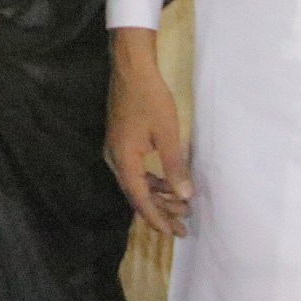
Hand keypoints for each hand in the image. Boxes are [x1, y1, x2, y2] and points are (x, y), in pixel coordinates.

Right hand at [105, 28, 190, 237]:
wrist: (131, 68)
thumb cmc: (151, 99)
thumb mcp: (167, 133)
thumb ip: (174, 166)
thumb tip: (184, 196)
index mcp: (124, 159)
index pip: (140, 199)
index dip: (157, 218)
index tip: (173, 233)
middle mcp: (116, 159)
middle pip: (136, 194)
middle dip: (160, 211)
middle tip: (183, 226)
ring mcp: (116, 150)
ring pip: (136, 183)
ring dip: (158, 196)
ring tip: (182, 207)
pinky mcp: (121, 142)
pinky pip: (135, 171)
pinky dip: (152, 181)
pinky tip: (168, 184)